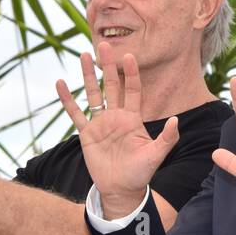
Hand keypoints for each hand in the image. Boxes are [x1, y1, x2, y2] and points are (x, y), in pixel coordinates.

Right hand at [57, 42, 178, 217]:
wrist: (122, 190)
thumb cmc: (141, 173)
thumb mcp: (156, 155)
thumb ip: (166, 138)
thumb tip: (175, 120)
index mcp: (133, 118)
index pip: (133, 90)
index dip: (132, 74)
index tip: (130, 55)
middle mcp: (116, 116)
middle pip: (111, 85)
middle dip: (108, 66)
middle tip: (103, 45)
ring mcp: (100, 124)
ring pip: (92, 94)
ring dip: (87, 76)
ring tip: (83, 55)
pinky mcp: (86, 134)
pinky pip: (75, 113)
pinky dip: (67, 99)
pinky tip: (60, 84)